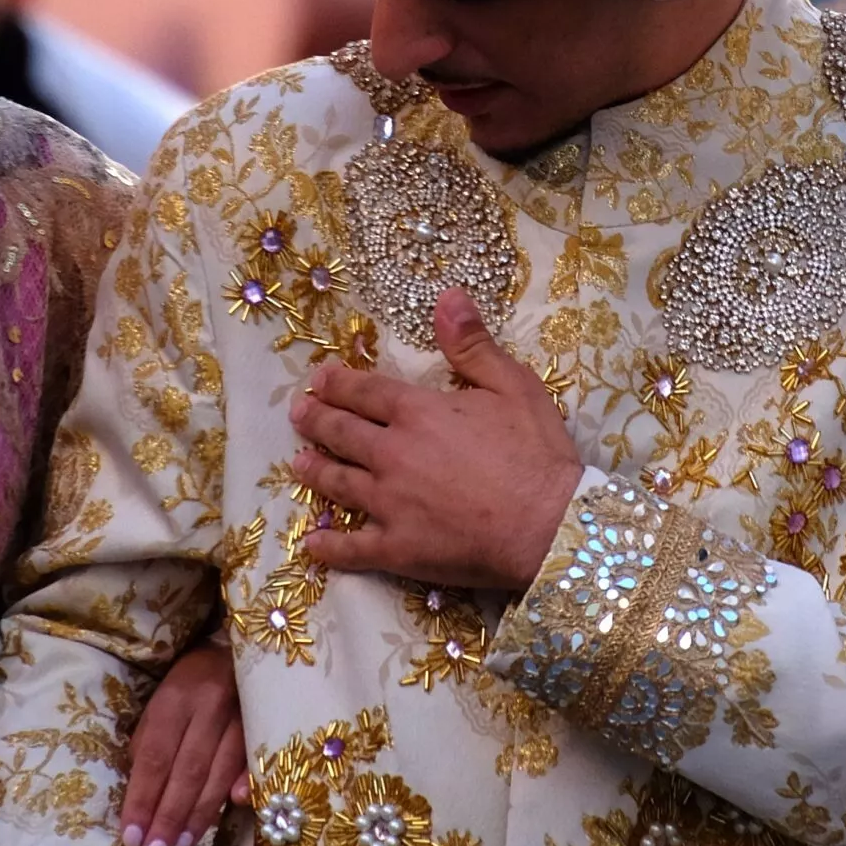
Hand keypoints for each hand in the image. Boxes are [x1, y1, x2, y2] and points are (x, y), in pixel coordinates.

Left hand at [117, 639, 248, 845]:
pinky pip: (253, 760)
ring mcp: (242, 713)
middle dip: (169, 816)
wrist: (236, 649)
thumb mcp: (159, 703)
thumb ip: (149, 744)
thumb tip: (142, 795)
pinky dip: (243, 785)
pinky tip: (233, 808)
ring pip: (219, 771)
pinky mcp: (265, 721)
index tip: (132, 836)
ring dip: (200, 814)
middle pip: (187, 770)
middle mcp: (210, 704)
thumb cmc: (189, 682)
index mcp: (175, 698)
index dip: (143, 800)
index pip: (155, 758)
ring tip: (181, 845)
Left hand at [291, 287, 581, 590]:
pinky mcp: (397, 548)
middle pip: (343, 433)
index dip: (339, 383)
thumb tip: (447, 297)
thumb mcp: (513, 384)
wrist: (547, 524)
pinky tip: (313, 542)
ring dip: (316, 470)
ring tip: (298, 463)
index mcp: (418, 413)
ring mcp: (389, 504)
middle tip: (299, 413)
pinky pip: (352, 549)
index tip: (319, 378)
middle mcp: (392, 454)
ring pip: (340, 484)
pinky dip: (329, 546)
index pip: (366, 392)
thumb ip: (473, 344)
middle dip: (317, 420)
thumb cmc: (535, 452)